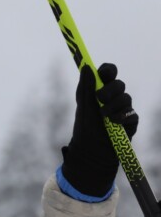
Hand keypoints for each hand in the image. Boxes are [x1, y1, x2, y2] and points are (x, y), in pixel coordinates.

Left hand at [61, 63, 138, 197]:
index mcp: (100, 89)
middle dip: (109, 89)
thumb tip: (86, 66)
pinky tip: (114, 122)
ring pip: (126, 98)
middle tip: (98, 97)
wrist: (91, 150)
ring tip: (103, 115)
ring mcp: (123, 109)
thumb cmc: (86, 127)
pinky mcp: (131, 121)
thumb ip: (85, 86)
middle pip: (119, 84)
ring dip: (113, 105)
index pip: (108, 73)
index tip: (103, 73)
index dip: (108, 70)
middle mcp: (113, 97)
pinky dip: (122, 116)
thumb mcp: (83, 105)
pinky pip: (132, 113)